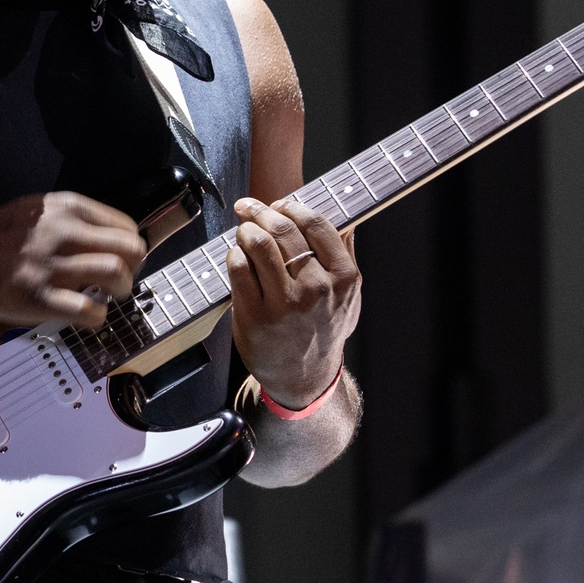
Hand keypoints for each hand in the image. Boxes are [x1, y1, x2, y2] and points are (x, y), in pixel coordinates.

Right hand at [0, 192, 146, 328]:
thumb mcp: (36, 211)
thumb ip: (73, 219)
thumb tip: (112, 236)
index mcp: (65, 208)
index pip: (125, 225)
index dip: (131, 246)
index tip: (123, 259)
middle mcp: (62, 232)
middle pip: (129, 247)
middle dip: (134, 267)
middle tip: (121, 280)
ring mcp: (51, 266)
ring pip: (115, 274)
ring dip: (121, 289)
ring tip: (108, 296)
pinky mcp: (41, 298)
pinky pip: (90, 310)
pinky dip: (98, 317)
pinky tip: (89, 315)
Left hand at [225, 197, 360, 408]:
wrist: (304, 378)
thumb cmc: (324, 330)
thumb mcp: (349, 298)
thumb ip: (346, 257)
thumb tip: (345, 218)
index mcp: (344, 279)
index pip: (316, 225)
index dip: (292, 207)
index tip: (279, 204)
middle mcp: (316, 289)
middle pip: (284, 231)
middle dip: (262, 211)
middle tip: (249, 207)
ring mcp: (285, 303)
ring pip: (259, 244)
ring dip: (246, 229)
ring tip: (243, 229)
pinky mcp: (255, 315)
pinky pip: (239, 268)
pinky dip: (234, 253)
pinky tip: (237, 255)